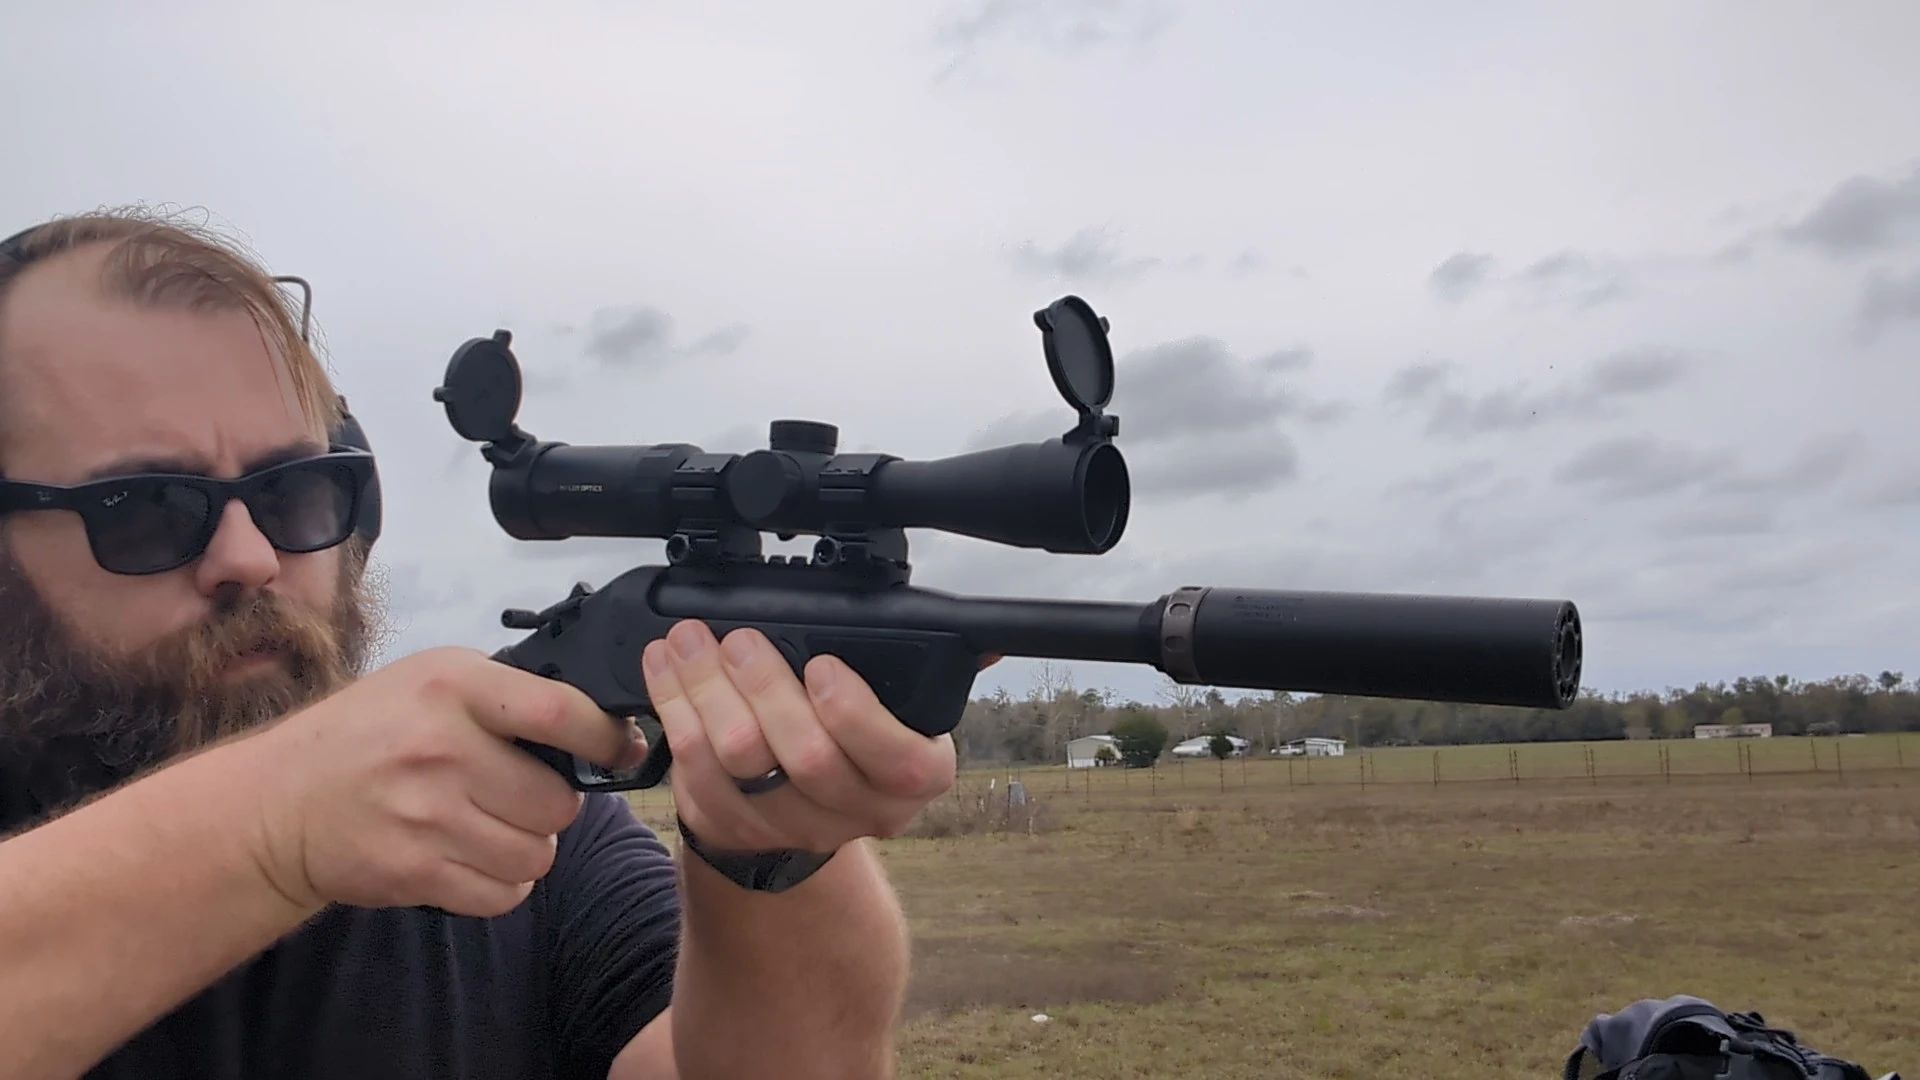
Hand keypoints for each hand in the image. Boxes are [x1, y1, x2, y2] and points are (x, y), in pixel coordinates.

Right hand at [241, 646, 645, 916]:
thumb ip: (506, 694)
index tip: (621, 749)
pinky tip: (473, 858)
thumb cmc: (367, 733)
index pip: (561, 712)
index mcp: (453, 686)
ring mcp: (427, 813)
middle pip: (558, 801)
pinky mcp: (414, 870)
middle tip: (522, 797)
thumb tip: (598, 724)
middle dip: (553, 805)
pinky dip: (502, 885)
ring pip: (537, 853)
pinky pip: (503, 894)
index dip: (605, 738)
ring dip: (527, 847)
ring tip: (491, 827)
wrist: (278, 803)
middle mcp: (442, 747)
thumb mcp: (430, 680)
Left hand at [642, 621, 972, 854]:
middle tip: (741, 641)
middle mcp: (855, 813)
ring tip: (690, 641)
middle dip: (766, 688)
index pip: (896, 760)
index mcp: (911, 777)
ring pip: (740, 762)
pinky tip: (665, 669)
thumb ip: (926, 675)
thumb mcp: (902, 713)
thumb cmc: (854, 740)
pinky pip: (693, 771)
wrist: (800, 811)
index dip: (856, 714)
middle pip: (806, 758)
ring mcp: (789, 825)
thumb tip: (981, 642)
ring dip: (706, 692)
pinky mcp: (730, 826)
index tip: (823, 666)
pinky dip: (674, 710)